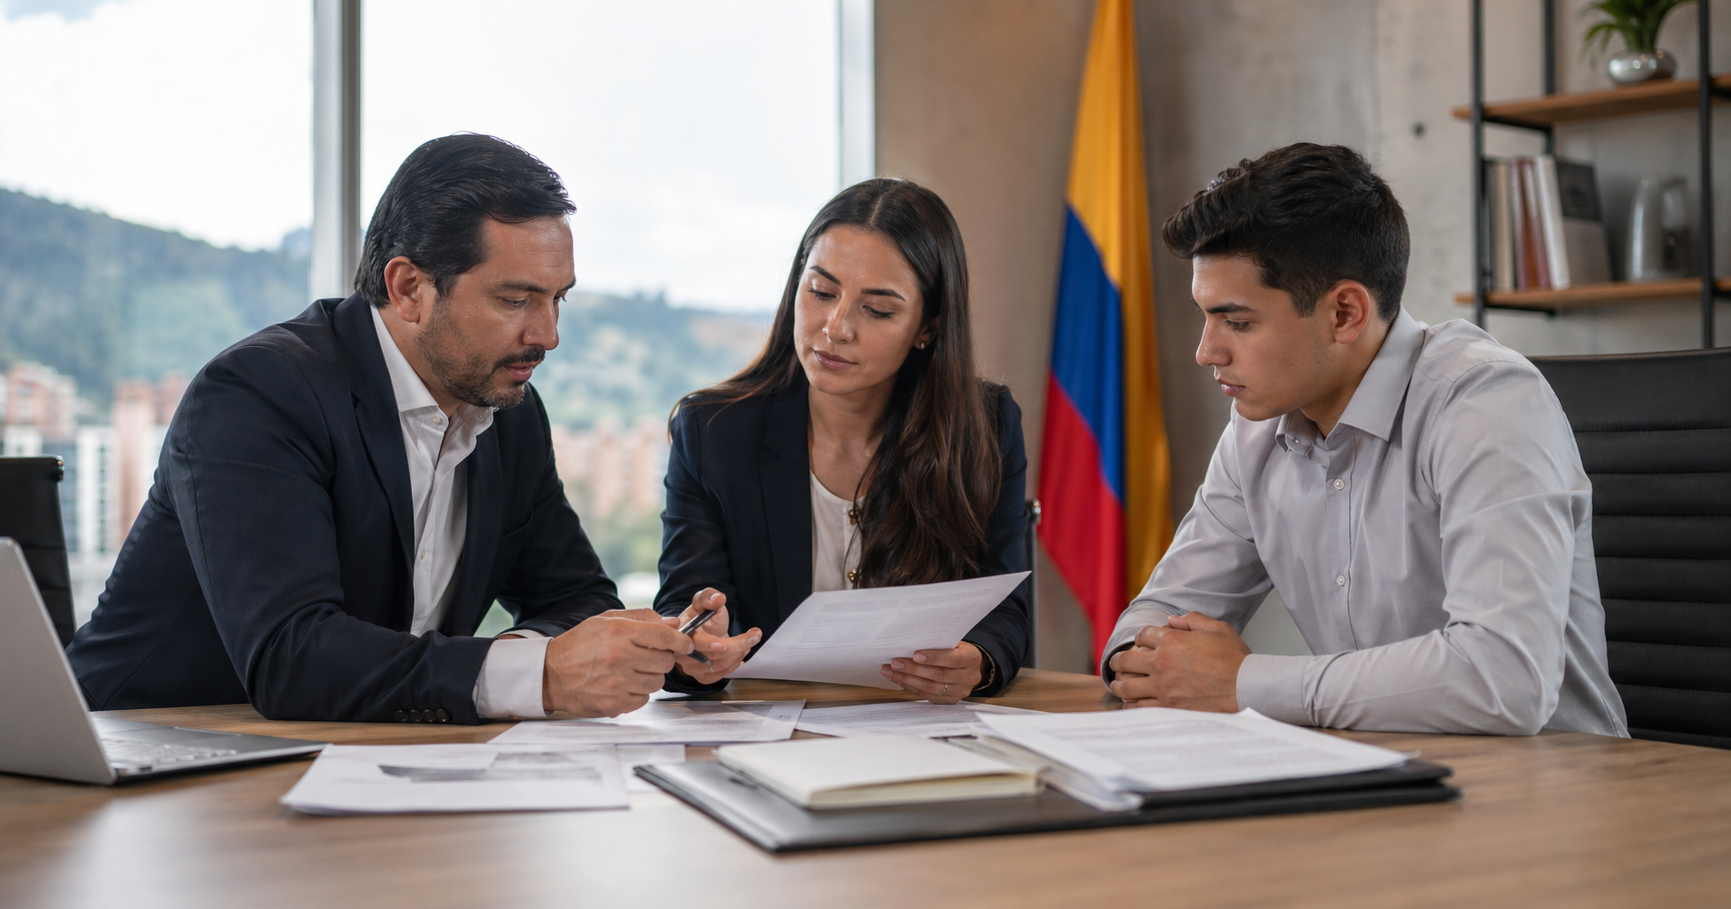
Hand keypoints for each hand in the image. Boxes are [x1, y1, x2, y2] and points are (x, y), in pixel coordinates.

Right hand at [542, 608, 690, 716]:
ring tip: (631, 671)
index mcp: (619, 632)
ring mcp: (618, 682)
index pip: (665, 637)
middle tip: (647, 657)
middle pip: (665, 662)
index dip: (681, 641)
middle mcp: (620, 657)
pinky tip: (622, 685)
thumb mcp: (605, 620)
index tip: (685, 645)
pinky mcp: (615, 703)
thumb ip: (641, 618)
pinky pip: (643, 699)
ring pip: (657, 682)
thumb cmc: (579, 645)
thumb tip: (673, 624)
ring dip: (649, 677)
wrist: (550, 674)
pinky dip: (637, 693)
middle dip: (661, 659)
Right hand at [671, 588, 761, 684]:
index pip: (692, 642)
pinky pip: (721, 674)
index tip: (724, 643)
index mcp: (680, 633)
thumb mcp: (704, 601)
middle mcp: (682, 653)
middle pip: (711, 656)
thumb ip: (708, 597)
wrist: (702, 631)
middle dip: (736, 646)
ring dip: (739, 653)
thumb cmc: (701, 617)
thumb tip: (718, 599)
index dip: (707, 644)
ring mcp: (691, 668)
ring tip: (749, 640)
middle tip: (754, 635)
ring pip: (719, 666)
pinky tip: (741, 652)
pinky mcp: (701, 676)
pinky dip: (735, 663)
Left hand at [882, 642, 983, 704]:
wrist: (969, 666)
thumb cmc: (957, 650)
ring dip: (908, 680)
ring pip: (931, 688)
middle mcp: (968, 677)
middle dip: (914, 669)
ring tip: (891, 671)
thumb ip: (938, 645)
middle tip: (895, 663)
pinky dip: (911, 687)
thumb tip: (910, 645)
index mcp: (971, 658)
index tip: (915, 655)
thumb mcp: (954, 643)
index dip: (934, 658)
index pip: (952, 659)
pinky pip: (928, 696)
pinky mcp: (950, 700)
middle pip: (938, 675)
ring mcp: (960, 691)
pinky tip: (899, 680)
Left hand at [1106, 612, 1248, 712]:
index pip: (1143, 635)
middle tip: (1117, 664)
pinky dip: (1130, 705)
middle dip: (1119, 661)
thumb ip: (1193, 620)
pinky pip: (1138, 707)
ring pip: (1126, 686)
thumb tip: (1173, 619)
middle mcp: (1162, 662)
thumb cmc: (1236, 659)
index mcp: (1172, 640)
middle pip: (1125, 660)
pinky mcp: (1167, 707)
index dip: (1141, 638)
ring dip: (1119, 684)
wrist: (1247, 688)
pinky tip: (1130, 704)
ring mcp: (1162, 686)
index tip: (1142, 644)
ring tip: (1118, 685)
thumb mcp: (1218, 628)